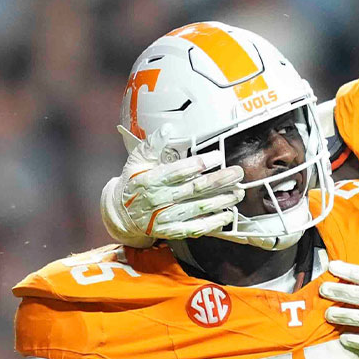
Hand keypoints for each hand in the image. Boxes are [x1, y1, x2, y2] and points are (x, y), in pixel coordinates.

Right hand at [101, 128, 244, 246]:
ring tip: (238, 192)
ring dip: (221, 200)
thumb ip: (153, 144)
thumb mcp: (138, 160)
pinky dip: (212, 222)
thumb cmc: (133, 182)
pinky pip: (194, 227)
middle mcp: (159, 199)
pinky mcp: (171, 230)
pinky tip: (227, 215)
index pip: (178, 171)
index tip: (218, 156)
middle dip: (219, 180)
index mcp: (151, 180)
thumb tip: (167, 128)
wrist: (121, 213)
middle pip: (194, 189)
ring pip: (198, 208)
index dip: (199, 163)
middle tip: (237, 173)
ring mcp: (165, 217)